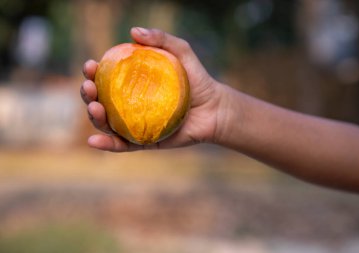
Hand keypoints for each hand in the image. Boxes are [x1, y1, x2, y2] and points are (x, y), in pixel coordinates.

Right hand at [80, 27, 222, 150]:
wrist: (214, 109)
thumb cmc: (197, 80)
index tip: (90, 66)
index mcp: (132, 84)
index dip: (93, 72)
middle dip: (88, 93)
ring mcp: (135, 124)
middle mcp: (129, 105)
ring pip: (107, 123)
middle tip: (88, 87)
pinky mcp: (144, 142)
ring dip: (94, 117)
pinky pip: (122, 145)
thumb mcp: (182, 53)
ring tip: (95, 107)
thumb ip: (161, 39)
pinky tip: (93, 141)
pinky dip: (106, 145)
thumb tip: (133, 32)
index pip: (106, 78)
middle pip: (101, 100)